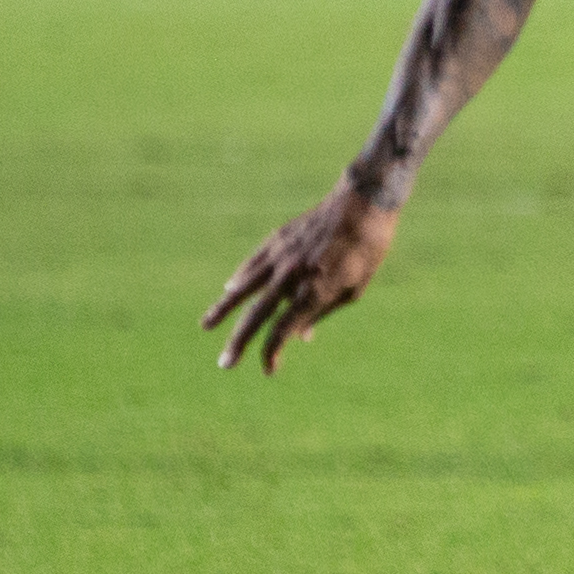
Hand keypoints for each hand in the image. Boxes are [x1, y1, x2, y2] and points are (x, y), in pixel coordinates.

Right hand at [203, 178, 400, 372]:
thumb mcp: (353, 289)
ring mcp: (280, 257)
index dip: (272, 352)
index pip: (283, 331)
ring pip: (243, 289)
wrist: (362, 204)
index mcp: (314, 293)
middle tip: (225, 364)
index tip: (268, 369)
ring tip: (206, 326)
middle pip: (256, 317)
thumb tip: (301, 336)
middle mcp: (291, 277)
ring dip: (223, 310)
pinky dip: (239, 279)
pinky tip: (229, 289)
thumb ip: (322, 311)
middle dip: (239, 343)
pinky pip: (252, 265)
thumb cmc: (367, 251)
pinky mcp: (276, 240)